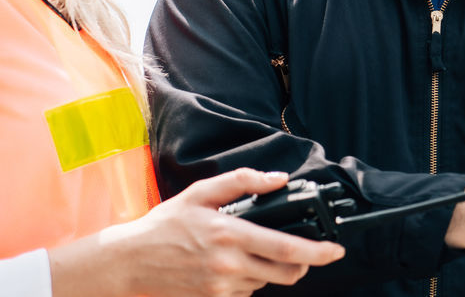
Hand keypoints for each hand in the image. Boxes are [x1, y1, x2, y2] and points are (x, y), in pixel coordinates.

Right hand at [50, 168, 345, 296]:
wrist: (128, 264)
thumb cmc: (164, 226)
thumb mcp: (201, 193)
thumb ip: (243, 181)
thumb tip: (279, 179)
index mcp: (230, 235)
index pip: (286, 248)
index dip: (318, 251)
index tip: (336, 250)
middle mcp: (229, 266)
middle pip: (286, 272)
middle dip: (301, 263)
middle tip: (300, 250)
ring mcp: (221, 288)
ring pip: (266, 282)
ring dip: (269, 269)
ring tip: (248, 250)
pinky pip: (245, 293)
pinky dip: (247, 280)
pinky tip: (230, 266)